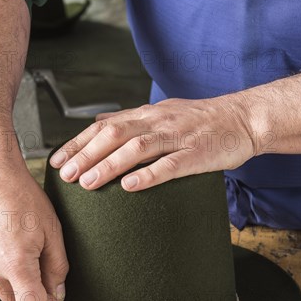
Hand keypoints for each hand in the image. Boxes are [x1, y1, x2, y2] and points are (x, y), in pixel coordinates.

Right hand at [0, 159, 68, 300]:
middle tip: (46, 275)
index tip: (56, 296)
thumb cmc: (22, 196)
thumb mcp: (52, 232)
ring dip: (18, 282)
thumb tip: (59, 293)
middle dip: (33, 298)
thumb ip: (57, 268)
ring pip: (3, 289)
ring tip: (28, 250)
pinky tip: (12, 243)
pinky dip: (4, 268)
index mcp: (15, 264)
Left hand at [50, 95, 256, 190]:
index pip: (104, 126)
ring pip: (137, 148)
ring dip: (109, 165)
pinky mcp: (197, 153)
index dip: (78, 143)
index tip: (57, 160)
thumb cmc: (202, 121)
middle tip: (65, 175)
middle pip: (114, 135)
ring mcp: (178, 136)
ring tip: (87, 182)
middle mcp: (157, 121)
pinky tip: (130, 186)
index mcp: (147, 115)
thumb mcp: (163, 113)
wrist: (244, 118)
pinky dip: (149, 175)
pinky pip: (170, 164)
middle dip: (86, 155)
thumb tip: (99, 124)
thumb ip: (132, 120)